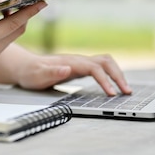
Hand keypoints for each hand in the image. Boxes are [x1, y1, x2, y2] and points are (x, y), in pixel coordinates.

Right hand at [0, 1, 47, 78]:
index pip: (12, 25)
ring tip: (14, 4)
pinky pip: (1, 40)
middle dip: (27, 15)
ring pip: (9, 36)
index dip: (28, 12)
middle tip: (35, 0)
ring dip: (13, 20)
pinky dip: (3, 28)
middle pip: (16, 31)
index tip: (41, 2)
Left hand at [15, 53, 131, 95]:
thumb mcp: (37, 76)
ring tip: (126, 90)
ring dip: (118, 74)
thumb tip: (67, 69)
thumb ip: (51, 72)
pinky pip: (101, 68)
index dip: (105, 80)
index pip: (94, 68)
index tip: (111, 93)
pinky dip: (112, 75)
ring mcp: (81, 63)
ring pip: (106, 63)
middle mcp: (79, 60)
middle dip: (118, 76)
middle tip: (127, 92)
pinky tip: (115, 86)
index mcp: (71, 62)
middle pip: (106, 62)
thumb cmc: (31, 73)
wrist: (26, 67)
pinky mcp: (81, 68)